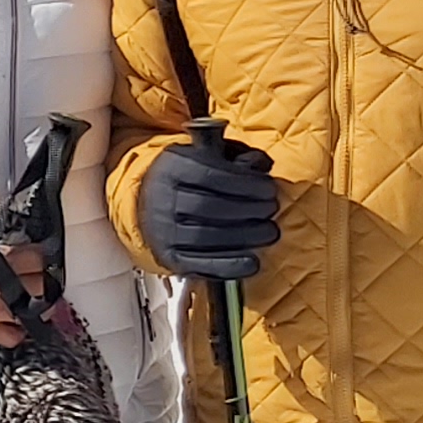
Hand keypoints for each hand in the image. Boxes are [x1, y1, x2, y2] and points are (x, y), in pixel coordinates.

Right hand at [0, 197, 46, 348]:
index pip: (38, 258)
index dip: (42, 253)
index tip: (40, 250)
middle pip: (42, 284)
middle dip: (44, 276)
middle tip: (39, 270)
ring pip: (35, 310)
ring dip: (38, 300)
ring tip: (33, 291)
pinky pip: (12, 336)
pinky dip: (19, 330)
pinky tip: (18, 318)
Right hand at [138, 132, 278, 282]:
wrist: (151, 205)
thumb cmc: (191, 178)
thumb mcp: (212, 157)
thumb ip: (239, 157)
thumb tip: (263, 166)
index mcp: (172, 166)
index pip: (208, 174)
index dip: (244, 183)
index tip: (269, 189)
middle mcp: (161, 198)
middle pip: (208, 206)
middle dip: (248, 209)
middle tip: (271, 209)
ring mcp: (162, 231)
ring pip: (205, 237)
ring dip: (245, 237)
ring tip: (269, 232)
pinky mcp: (168, 258)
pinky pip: (200, 265)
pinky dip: (230, 266)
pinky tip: (253, 262)